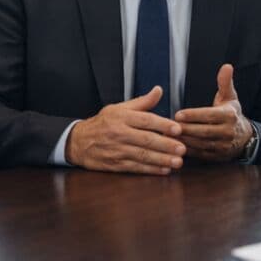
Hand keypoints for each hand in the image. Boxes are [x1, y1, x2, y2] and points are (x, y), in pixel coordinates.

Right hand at [65, 86, 185, 173]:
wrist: (78, 142)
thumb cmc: (102, 124)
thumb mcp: (119, 108)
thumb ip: (142, 102)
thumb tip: (158, 90)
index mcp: (121, 117)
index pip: (145, 120)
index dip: (163, 125)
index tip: (178, 129)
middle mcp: (118, 133)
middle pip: (146, 139)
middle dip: (166, 145)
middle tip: (182, 149)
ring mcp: (116, 150)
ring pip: (142, 156)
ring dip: (161, 160)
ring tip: (177, 162)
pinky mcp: (114, 164)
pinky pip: (135, 168)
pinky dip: (150, 170)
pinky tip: (163, 170)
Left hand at [173, 64, 253, 162]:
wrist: (244, 137)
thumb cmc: (231, 113)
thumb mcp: (230, 97)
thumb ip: (225, 82)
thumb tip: (226, 66)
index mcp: (230, 116)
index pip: (210, 115)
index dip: (193, 115)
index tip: (177, 114)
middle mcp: (228, 132)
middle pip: (204, 132)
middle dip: (185, 129)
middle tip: (167, 126)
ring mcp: (224, 146)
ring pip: (201, 144)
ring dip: (184, 140)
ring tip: (167, 136)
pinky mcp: (218, 157)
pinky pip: (200, 154)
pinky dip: (187, 150)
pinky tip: (175, 145)